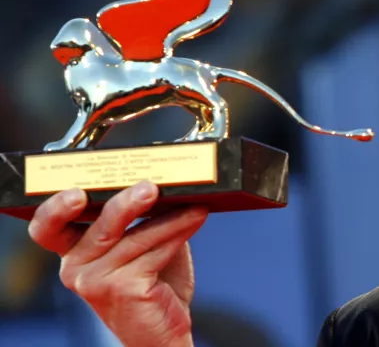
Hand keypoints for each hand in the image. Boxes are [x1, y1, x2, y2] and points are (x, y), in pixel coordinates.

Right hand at [27, 181, 207, 346]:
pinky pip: (155, 252)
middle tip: (150, 188)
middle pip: (100, 227)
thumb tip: (165, 182)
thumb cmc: (150, 285)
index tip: (76, 192)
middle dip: (126, 204)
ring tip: (195, 203)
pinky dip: (180, 231)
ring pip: (136, 237)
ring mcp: (97, 282)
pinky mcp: (123, 290)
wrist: (161, 332)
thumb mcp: (139, 246)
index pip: (48, 228)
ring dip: (171, 217)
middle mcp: (76, 268)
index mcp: (74, 251)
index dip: (55, 209)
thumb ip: (140, 217)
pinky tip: (196, 217)